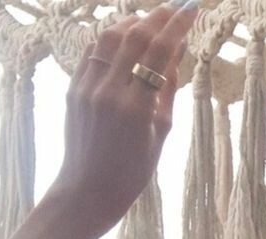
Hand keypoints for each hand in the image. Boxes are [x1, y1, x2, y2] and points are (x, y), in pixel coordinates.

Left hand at [45, 4, 196, 238]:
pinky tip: (124, 39)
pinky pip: (93, 50)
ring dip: (132, 22)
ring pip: (110, 36)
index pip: (160, 52)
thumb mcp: (159, 135)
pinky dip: (111, 38)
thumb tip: (176, 52)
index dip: (178, 25)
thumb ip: (167, 91)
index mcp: (135, 109)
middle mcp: (109, 92)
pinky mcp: (73, 88)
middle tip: (175, 6)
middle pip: (136, 35)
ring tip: (148, 22)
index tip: (192, 8)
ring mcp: (87, 88)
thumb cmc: (130, 173)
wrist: (86, 193)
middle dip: (159, 16)